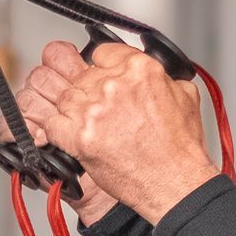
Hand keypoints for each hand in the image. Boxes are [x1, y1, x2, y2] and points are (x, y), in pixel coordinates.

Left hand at [14, 41, 214, 225]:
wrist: (176, 183)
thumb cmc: (181, 148)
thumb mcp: (185, 96)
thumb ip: (164, 76)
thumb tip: (155, 72)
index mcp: (139, 69)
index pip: (100, 52)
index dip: (97, 66)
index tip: (96, 76)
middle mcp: (113, 85)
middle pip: (76, 72)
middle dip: (77, 86)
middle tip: (83, 101)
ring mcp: (93, 110)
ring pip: (60, 95)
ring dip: (64, 108)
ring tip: (75, 119)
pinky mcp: (79, 137)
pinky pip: (50, 124)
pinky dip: (53, 130)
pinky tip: (63, 134)